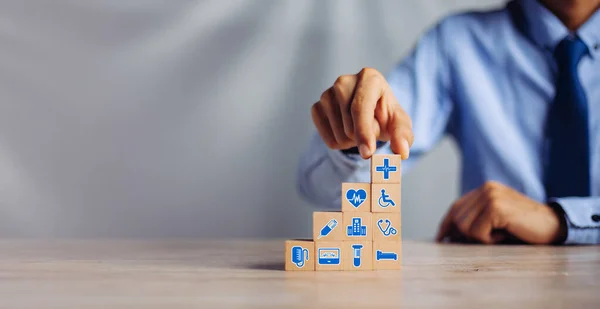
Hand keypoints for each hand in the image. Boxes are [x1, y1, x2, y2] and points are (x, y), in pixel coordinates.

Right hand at [311, 68, 412, 158]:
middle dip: (362, 137)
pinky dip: (339, 143)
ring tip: (358, 129)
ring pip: (338, 134)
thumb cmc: (385, 116)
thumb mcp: (399, 123)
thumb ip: (403, 136)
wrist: (368, 113)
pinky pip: (326, 138)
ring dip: (351, 141)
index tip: (368, 154)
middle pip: (349, 125)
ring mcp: (327, 93)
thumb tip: (402, 152)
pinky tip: (345, 130)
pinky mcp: (316, 107)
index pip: (360, 108)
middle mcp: (344, 81)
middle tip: (371, 128)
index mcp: (369, 77)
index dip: (364, 133)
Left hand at [436, 181, 566, 244]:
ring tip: (501, 233)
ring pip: (465, 227)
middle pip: (457, 219)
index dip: (446, 225)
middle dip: (467, 235)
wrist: (554, 226)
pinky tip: (505, 234)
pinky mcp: (495, 207)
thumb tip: (448, 236)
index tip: (440, 239)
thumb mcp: (496, 221)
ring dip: (481, 238)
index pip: (456, 207)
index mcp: (485, 189)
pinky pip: (477, 233)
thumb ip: (475, 221)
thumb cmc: (524, 227)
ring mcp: (490, 196)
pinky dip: (490, 240)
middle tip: (492, 238)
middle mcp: (486, 188)